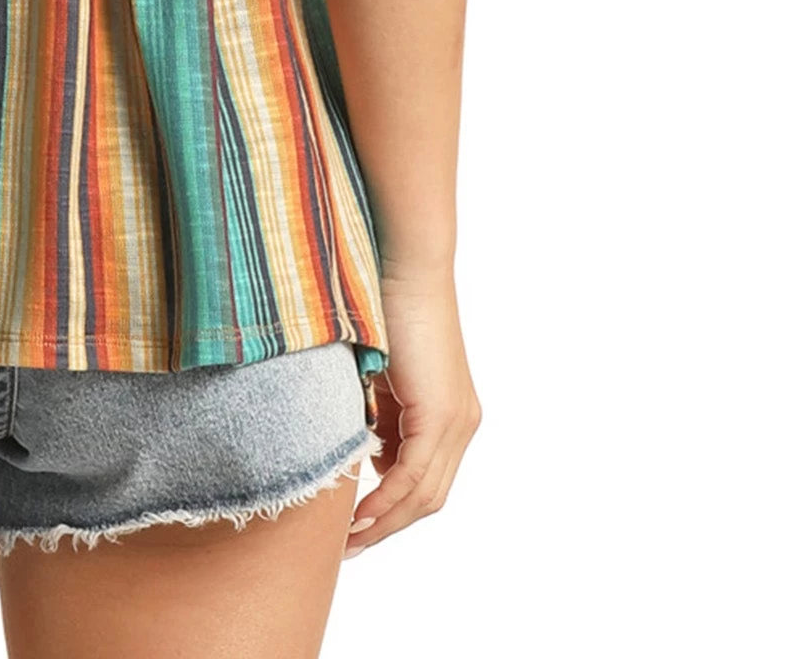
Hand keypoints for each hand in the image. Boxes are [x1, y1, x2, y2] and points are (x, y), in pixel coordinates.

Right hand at [345, 268, 481, 556]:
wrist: (405, 263)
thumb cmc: (385, 304)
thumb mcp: (380, 376)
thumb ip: (380, 414)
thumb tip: (365, 453)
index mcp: (450, 414)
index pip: (425, 481)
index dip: (392, 511)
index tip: (355, 528)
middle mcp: (462, 423)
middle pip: (429, 498)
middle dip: (387, 527)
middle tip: (349, 546)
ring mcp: (456, 420)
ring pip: (424, 494)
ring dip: (384, 522)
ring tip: (347, 539)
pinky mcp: (442, 414)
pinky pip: (413, 475)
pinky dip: (385, 499)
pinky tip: (357, 513)